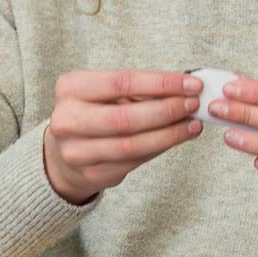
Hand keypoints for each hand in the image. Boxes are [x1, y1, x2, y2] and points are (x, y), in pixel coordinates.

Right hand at [42, 70, 201, 204]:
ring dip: (169, 134)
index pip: (121, 82)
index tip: (190, 84)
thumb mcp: (106, 93)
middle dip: (166, 111)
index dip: (160, 83)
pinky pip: (133, 162)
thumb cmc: (92, 113)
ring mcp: (76, 151)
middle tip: (193, 105)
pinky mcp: (91, 174)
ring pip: (132, 145)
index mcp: (70, 89)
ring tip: (192, 124)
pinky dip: (160, 148)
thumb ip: (140, 91)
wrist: (64, 151)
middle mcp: (66, 120)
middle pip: (125, 117)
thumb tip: (185, 90)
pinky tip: (176, 138)